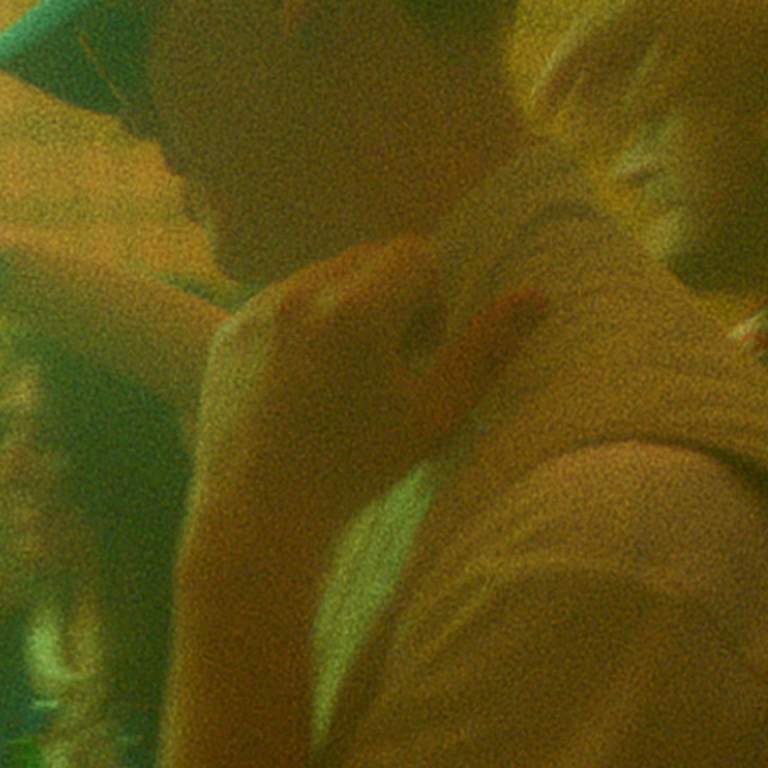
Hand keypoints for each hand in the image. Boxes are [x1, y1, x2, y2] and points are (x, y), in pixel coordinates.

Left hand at [195, 238, 545, 571]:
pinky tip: (302, 385)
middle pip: (369, 257)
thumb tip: (539, 295)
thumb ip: (487, 348)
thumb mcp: (436, 414)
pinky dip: (302, 326)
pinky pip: (280, 301)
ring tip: (345, 377)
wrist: (260, 515)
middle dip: (390, 297)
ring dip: (346, 307)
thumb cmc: (357, 470)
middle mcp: (301, 295)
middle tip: (387, 365)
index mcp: (357, 310)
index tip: (420, 352)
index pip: (416, 252)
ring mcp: (256, 309)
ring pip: (323, 275)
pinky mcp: (228, 330)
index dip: (431, 299)